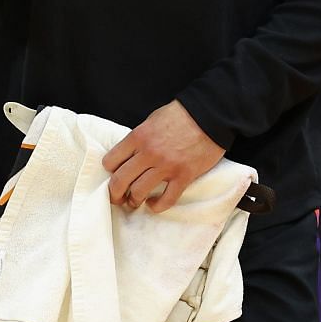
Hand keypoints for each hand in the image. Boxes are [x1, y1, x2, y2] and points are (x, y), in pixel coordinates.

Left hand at [102, 101, 225, 212]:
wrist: (210, 115)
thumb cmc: (181, 114)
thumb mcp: (152, 120)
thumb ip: (139, 138)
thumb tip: (129, 154)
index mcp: (138, 137)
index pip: (111, 161)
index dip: (110, 170)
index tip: (114, 174)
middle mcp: (148, 153)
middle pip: (120, 180)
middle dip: (115, 193)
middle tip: (116, 198)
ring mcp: (166, 166)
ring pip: (139, 192)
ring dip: (133, 201)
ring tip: (135, 202)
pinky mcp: (184, 176)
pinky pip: (166, 200)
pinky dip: (157, 207)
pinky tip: (153, 205)